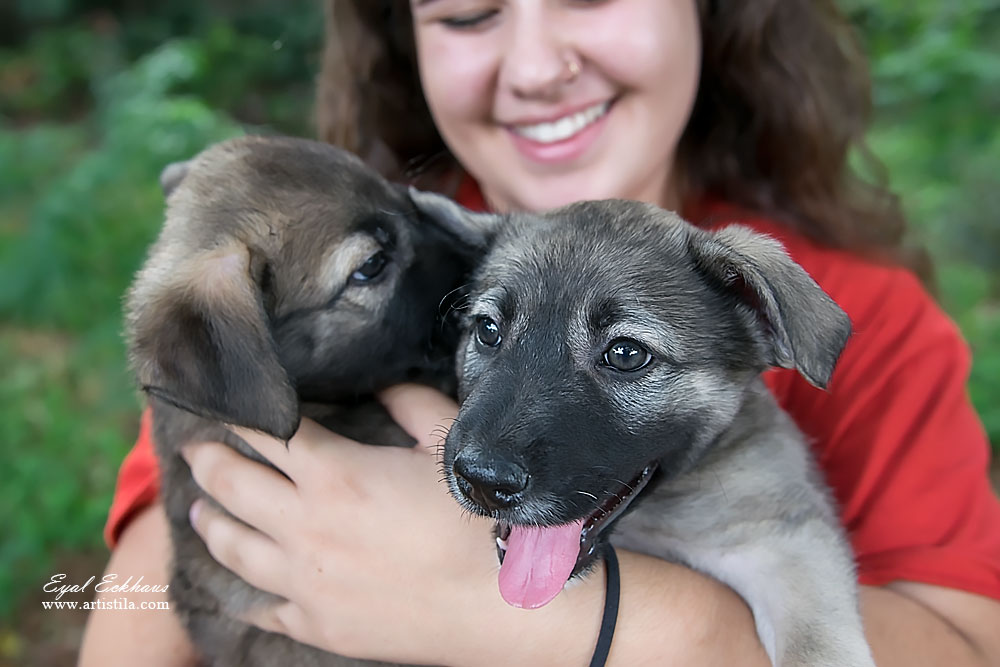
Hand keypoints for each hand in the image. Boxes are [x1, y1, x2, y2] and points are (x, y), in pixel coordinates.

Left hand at [180, 384, 501, 664]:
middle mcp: (304, 525)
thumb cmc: (476, 520)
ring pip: (233, 545)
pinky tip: (235, 590)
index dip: (239, 415)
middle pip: (232, 483)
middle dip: (206, 460)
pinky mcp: (316, 623)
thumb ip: (409, 401)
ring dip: (209, 522)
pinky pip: (262, 607)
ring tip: (198, 511)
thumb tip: (382, 381)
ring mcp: (304, 579)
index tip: (221, 405)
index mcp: (335, 472)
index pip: (267, 433)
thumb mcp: (446, 443)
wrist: (497, 603)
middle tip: (192, 450)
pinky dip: (243, 595)